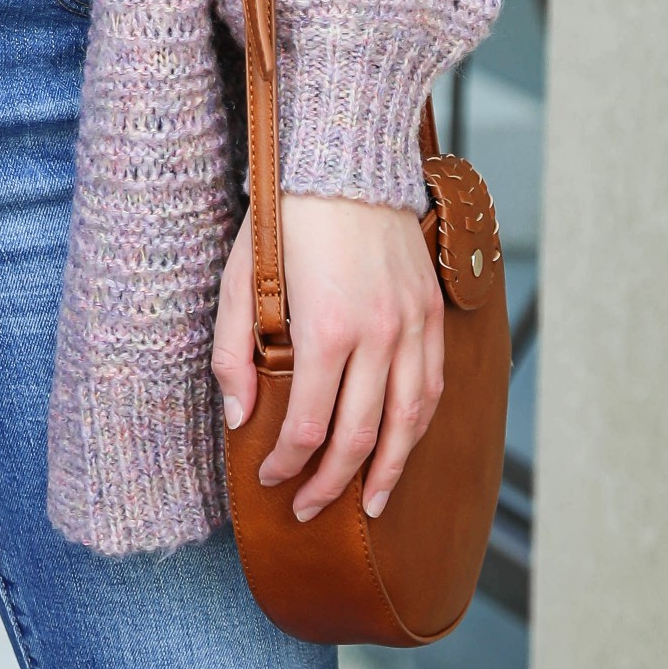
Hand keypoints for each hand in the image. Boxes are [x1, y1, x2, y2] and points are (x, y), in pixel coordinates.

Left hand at [213, 192, 443, 521]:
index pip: (310, 426)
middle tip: (309, 510)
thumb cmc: (285, 216)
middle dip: (331, 484)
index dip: (287, 465)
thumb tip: (240, 418)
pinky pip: (433, 385)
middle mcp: (379, 334)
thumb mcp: (240, 278)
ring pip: (409, 421)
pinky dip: (420, 426)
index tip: (269, 480)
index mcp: (327, 329)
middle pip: (360, 436)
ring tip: (370, 505)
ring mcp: (413, 324)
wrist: (344, 158)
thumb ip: (234, 352)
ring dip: (388, 471)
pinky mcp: (432, 311)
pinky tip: (403, 446)